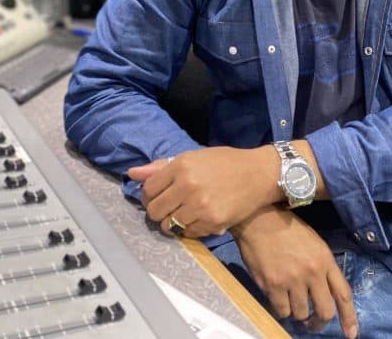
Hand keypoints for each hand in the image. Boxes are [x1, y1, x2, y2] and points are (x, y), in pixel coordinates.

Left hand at [128, 146, 278, 237]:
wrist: (258, 174)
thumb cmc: (224, 163)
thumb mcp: (192, 157)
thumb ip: (160, 167)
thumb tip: (132, 173)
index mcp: (180, 166)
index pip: (148, 189)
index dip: (149, 196)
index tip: (157, 197)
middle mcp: (187, 186)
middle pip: (154, 211)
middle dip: (157, 211)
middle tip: (168, 208)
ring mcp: (199, 206)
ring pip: (168, 226)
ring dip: (172, 223)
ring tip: (183, 215)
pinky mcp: (212, 222)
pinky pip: (187, 234)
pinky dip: (188, 230)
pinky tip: (197, 219)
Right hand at [233, 206, 357, 338]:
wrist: (258, 219)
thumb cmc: (286, 229)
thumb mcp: (314, 243)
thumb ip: (323, 267)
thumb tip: (326, 293)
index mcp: (325, 259)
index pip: (344, 294)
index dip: (349, 318)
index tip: (351, 334)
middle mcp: (312, 272)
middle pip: (325, 312)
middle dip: (319, 323)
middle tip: (312, 323)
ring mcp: (292, 280)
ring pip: (301, 314)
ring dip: (297, 312)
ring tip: (290, 301)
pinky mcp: (273, 285)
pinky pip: (282, 311)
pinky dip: (281, 309)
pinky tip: (278, 297)